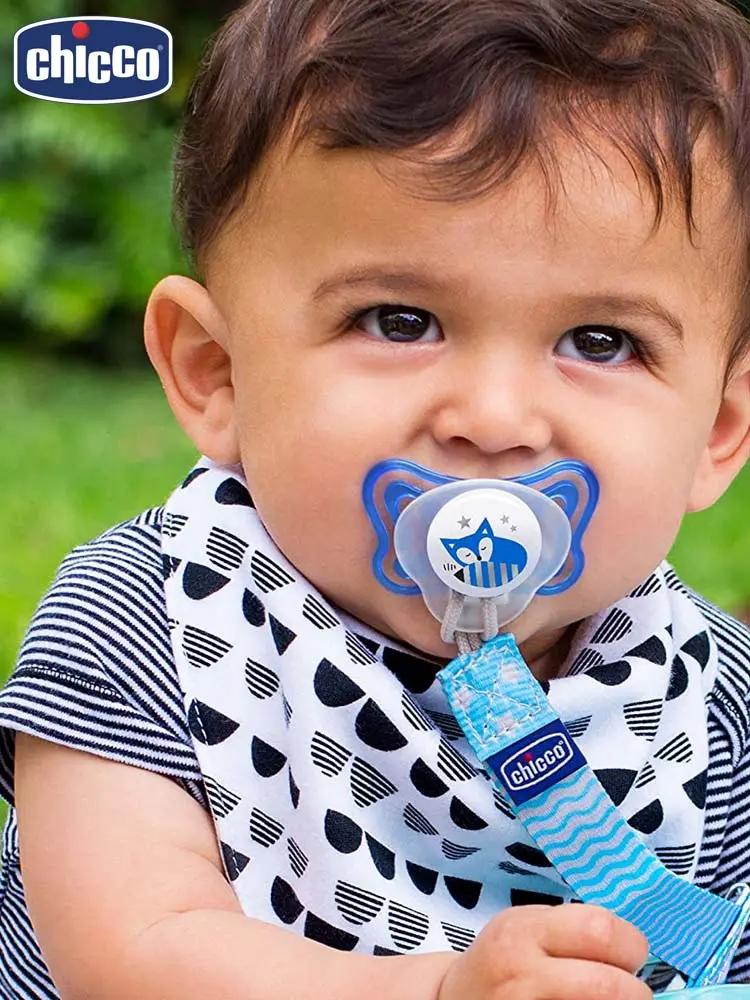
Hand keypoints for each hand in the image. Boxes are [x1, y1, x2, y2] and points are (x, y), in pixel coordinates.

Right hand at [437, 904, 650, 999]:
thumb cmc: (501, 962)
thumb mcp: (525, 929)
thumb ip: (569, 930)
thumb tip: (631, 946)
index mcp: (524, 929)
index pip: (600, 929)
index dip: (629, 944)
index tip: (629, 956)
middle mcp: (521, 970)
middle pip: (607, 983)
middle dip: (634, 990)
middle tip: (631, 992)